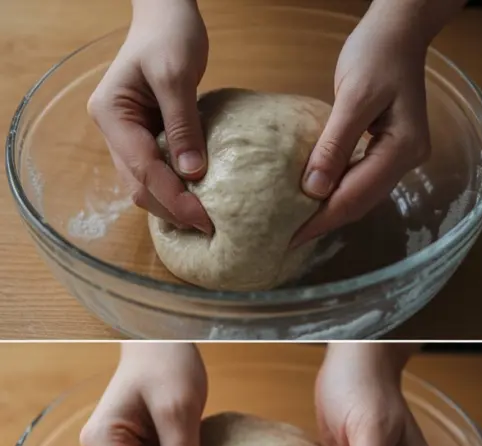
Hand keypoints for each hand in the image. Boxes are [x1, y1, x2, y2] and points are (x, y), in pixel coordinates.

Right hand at [87, 0, 212, 232]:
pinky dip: (177, 188)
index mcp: (111, 114)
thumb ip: (183, 124)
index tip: (203, 219)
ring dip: (173, 204)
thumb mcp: (177, 76)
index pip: (141, 168)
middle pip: (138, 184)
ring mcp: (128, 134)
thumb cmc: (170, 37)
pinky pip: (159, 171)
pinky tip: (200, 201)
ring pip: (145, 183)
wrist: (167, 15)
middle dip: (171, 209)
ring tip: (206, 221)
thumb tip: (192, 173)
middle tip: (209, 227)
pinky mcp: (148, 135)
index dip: (172, 197)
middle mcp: (114, 129)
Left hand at [291, 0, 463, 245]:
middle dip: (326, 221)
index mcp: (403, 148)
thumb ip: (335, 143)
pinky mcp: (391, 147)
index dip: (324, 218)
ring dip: (332, 209)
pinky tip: (318, 196)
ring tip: (299, 224)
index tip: (292, 236)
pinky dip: (340, 190)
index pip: (357, 194)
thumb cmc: (377, 55)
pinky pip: (363, 178)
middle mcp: (408, 159)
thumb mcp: (354, 97)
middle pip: (363, 200)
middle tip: (288, 239)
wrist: (400, 31)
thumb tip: (313, 189)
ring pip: (364, 193)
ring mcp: (402, 155)